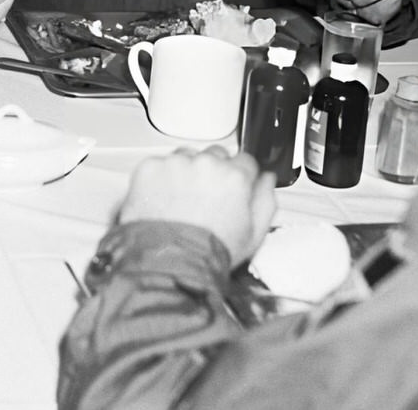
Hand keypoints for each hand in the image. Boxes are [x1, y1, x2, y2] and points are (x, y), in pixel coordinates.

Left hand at [118, 147, 275, 267]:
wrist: (168, 262)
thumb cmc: (209, 253)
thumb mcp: (254, 235)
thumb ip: (266, 200)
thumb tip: (267, 179)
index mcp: (234, 177)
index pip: (245, 161)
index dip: (240, 176)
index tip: (232, 188)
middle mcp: (205, 164)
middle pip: (215, 155)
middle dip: (213, 172)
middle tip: (205, 199)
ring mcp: (176, 164)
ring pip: (186, 157)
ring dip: (186, 172)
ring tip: (182, 202)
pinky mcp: (150, 168)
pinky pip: (159, 164)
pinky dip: (160, 178)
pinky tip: (163, 200)